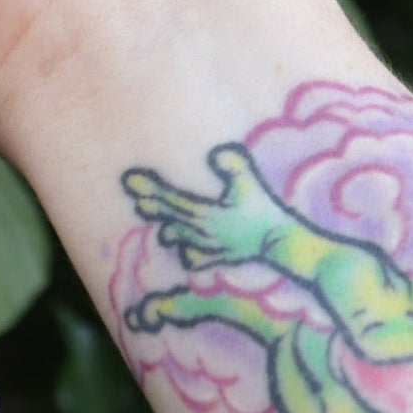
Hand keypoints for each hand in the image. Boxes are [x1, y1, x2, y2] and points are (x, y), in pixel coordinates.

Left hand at [123, 146, 287, 269]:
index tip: (131, 180)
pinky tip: (180, 246)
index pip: (171, 201)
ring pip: (179, 237)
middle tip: (132, 189)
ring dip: (166, 224)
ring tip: (149, 211)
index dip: (150, 190)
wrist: (281, 243)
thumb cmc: (265, 211)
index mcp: (206, 215)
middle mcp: (202, 233)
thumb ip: (234, 166)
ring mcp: (209, 248)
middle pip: (170, 216)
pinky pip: (195, 258)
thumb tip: (215, 154)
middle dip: (151, 202)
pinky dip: (186, 250)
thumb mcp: (251, 184)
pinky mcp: (219, 258)